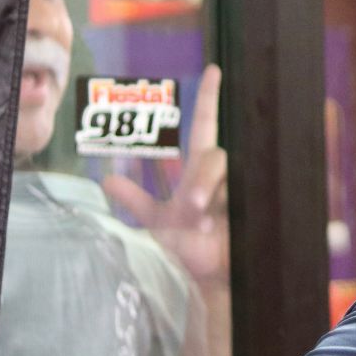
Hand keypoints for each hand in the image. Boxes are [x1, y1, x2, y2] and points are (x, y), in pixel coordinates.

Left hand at [103, 63, 228, 286]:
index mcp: (196, 175)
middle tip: (194, 207)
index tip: (214, 70)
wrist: (201, 285)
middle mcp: (215, 182)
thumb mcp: (156, 224)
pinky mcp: (245, 215)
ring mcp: (233, 197)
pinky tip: (213, 222)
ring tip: (203, 225)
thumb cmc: (182, 252)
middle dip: (205, 177)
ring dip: (210, 191)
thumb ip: (136, 200)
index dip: (209, 99)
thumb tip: (109, 179)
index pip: (206, 126)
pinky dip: (230, 212)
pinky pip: (242, 200)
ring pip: (224, 176)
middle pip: (214, 158)